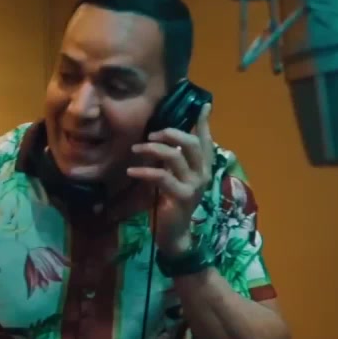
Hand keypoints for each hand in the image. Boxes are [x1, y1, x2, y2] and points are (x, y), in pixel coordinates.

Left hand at [127, 102, 213, 256]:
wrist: (175, 233)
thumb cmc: (173, 203)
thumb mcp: (176, 177)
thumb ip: (176, 159)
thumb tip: (167, 139)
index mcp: (204, 167)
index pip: (206, 140)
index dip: (204, 123)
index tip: (204, 105)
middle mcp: (203, 174)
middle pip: (191, 143)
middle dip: (170, 134)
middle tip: (151, 135)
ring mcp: (194, 185)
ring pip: (175, 157)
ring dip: (153, 150)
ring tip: (136, 150)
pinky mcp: (181, 196)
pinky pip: (162, 177)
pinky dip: (144, 171)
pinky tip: (131, 171)